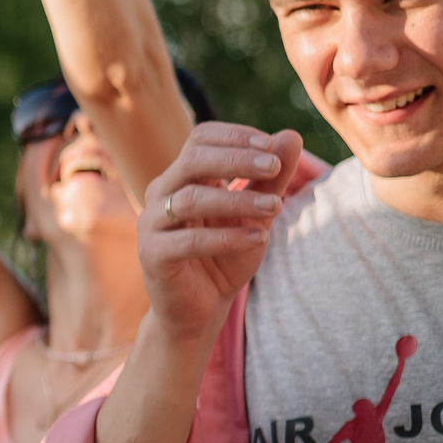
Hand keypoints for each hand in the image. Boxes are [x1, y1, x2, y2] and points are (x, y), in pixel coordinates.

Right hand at [137, 122, 306, 344]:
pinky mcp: (152, 255)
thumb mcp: (256, 214)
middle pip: (192, 160)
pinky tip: (258, 239)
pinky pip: (189, 241)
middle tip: (275, 165)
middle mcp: (161, 194)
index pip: (200, 138)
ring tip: (276, 207)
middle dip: (237, 160)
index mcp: (182, 177)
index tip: (273, 146)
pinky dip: (227, 238)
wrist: (199, 308)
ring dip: (237, 200)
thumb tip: (291, 135)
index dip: (235, 136)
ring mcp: (151, 224)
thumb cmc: (225, 257)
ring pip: (190, 199)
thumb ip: (271, 178)